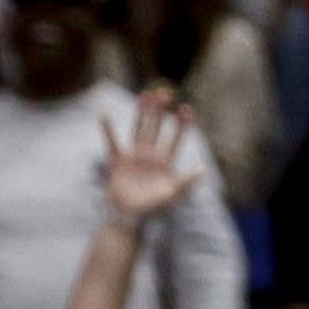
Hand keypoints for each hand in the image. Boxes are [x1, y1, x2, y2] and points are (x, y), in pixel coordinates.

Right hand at [100, 89, 202, 220]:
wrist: (129, 216)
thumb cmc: (153, 208)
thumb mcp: (172, 195)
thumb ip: (186, 182)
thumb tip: (203, 171)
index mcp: (166, 162)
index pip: (177, 138)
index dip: (182, 124)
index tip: (186, 108)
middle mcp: (151, 155)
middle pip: (157, 127)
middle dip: (160, 110)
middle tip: (164, 91)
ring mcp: (134, 156)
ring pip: (138, 130)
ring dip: (141, 113)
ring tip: (144, 94)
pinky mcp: (118, 162)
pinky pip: (113, 143)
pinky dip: (108, 130)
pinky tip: (104, 115)